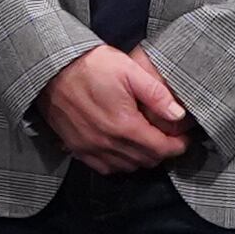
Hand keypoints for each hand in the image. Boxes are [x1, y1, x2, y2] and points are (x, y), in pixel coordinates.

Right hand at [39, 47, 190, 173]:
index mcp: (124, 126)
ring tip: (146, 141)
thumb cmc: (89, 65)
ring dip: (141, 157)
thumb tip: (179, 115)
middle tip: (167, 137)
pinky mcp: (77, 148)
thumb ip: (156, 94)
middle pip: (146, 160)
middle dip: (161, 151)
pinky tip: (121, 147)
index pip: (161, 149)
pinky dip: (119, 162)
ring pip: (128, 167)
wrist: (50, 68)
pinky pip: (105, 167)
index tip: (184, 138)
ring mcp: (91, 148)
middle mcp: (108, 143)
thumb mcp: (128, 69)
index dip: (178, 145)